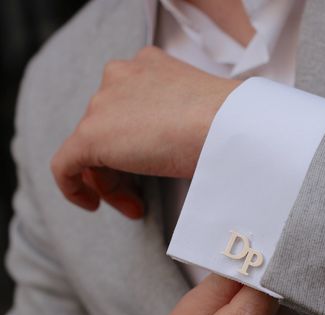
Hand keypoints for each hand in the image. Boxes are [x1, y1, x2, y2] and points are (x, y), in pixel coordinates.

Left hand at [51, 47, 239, 218]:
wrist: (228, 127)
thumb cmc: (227, 126)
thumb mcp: (199, 113)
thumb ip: (175, 118)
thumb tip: (172, 147)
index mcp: (148, 66)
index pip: (127, 110)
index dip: (134, 146)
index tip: (151, 171)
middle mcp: (120, 76)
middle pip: (107, 130)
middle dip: (121, 169)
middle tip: (142, 198)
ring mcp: (103, 102)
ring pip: (91, 150)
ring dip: (112, 183)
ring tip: (136, 207)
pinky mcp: (91, 133)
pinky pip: (65, 165)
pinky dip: (73, 187)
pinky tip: (91, 205)